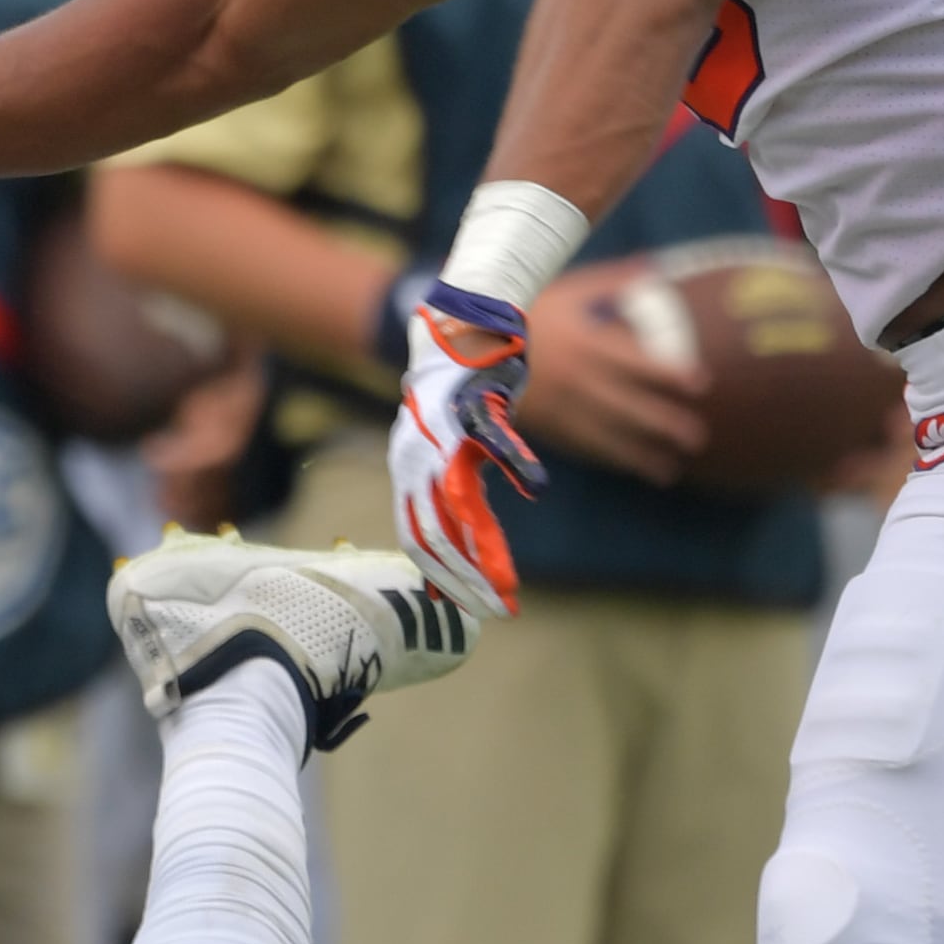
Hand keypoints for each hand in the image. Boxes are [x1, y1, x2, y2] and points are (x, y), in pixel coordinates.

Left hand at [388, 288, 539, 618]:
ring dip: (482, 548)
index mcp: (409, 474)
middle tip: (494, 611)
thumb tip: (451, 550)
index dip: (441, 577)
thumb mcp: (444, 457)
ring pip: (457, 502)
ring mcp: (442, 434)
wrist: (453, 331)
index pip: (417, 539)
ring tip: (506, 583)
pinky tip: (534, 486)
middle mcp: (416, 459)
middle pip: (433, 532)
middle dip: (463, 579)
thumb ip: (447, 501)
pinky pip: (494, 438)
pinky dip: (514, 462)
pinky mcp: (473, 404)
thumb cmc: (454, 403)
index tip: (468, 611)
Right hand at [514, 258, 710, 485]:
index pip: (639, 362)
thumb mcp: (568, 291)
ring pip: (611, 437)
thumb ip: (610, 282)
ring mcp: (563, 408)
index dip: (671, 374)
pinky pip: (586, 449)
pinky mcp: (547, 427)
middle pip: (631, 407)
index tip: (700, 383)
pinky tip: (632, 468)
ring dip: (644, 454)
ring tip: (672, 469)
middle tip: (697, 436)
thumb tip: (653, 269)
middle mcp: (580, 380)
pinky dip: (612, 461)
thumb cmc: (526, 313)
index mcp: (588, 344)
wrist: (472, 346)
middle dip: (666, 425)